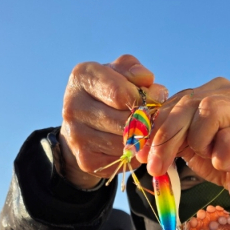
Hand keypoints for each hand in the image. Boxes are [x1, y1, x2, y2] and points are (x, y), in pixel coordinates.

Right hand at [59, 54, 167, 188]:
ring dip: (142, 138)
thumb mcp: (120, 73)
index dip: (144, 98)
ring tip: (143, 129)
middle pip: (124, 121)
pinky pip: (123, 160)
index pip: (120, 93)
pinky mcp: (86, 160)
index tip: (156, 98)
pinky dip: (134, 154)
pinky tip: (132, 144)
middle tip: (154, 117)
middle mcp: (73, 106)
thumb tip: (147, 79)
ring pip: (125, 143)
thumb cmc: (109, 92)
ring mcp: (77, 136)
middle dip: (146, 120)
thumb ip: (134, 69)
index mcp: (82, 76)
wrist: (85, 124)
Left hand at [144, 78, 229, 222]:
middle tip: (155, 167)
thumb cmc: (223, 163)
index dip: (157, 126)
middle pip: (191, 103)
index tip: (142, 152)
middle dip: (167, 137)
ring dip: (200, 143)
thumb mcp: (189, 146)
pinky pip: (229, 140)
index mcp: (217, 89)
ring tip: (211, 158)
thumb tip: (140, 141)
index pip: (179, 99)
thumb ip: (170, 135)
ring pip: (210, 113)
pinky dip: (221, 158)